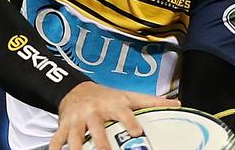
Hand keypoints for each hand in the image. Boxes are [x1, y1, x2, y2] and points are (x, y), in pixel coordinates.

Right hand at [49, 81, 180, 149]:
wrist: (76, 90)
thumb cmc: (108, 97)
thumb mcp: (129, 96)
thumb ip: (152, 102)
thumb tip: (178, 104)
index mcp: (113, 104)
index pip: (123, 112)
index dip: (130, 121)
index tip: (137, 131)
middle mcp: (94, 111)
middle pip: (97, 127)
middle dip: (100, 141)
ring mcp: (78, 120)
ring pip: (76, 136)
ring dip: (77, 147)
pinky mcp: (64, 126)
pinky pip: (57, 140)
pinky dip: (55, 149)